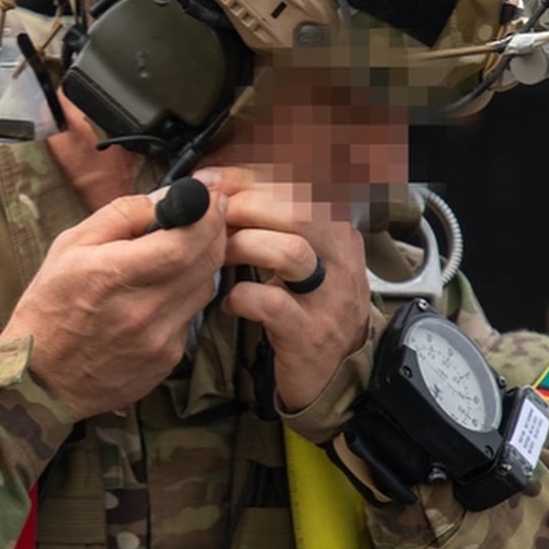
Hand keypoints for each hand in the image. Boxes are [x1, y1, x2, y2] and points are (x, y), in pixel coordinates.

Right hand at [2, 188, 227, 419]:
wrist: (41, 380)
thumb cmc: (49, 307)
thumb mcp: (69, 246)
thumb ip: (121, 215)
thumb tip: (167, 197)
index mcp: (113, 276)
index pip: (185, 242)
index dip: (208, 215)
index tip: (210, 197)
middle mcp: (143, 311)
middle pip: (207, 262)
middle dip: (214, 231)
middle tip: (208, 215)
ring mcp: (160, 340)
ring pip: (206, 288)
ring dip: (202, 264)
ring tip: (180, 252)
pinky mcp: (167, 359)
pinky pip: (191, 317)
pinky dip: (185, 298)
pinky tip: (162, 293)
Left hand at [197, 164, 369, 410]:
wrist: (332, 371)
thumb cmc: (303, 304)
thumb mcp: (296, 254)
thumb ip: (267, 219)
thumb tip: (215, 184)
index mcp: (336, 228)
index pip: (299, 183)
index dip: (248, 177)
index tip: (208, 180)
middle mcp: (340, 257)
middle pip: (298, 209)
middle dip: (243, 206)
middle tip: (207, 217)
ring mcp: (329, 297)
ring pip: (290, 252)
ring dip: (242, 246)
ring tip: (217, 255)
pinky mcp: (311, 334)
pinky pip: (274, 304)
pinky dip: (242, 296)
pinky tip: (228, 301)